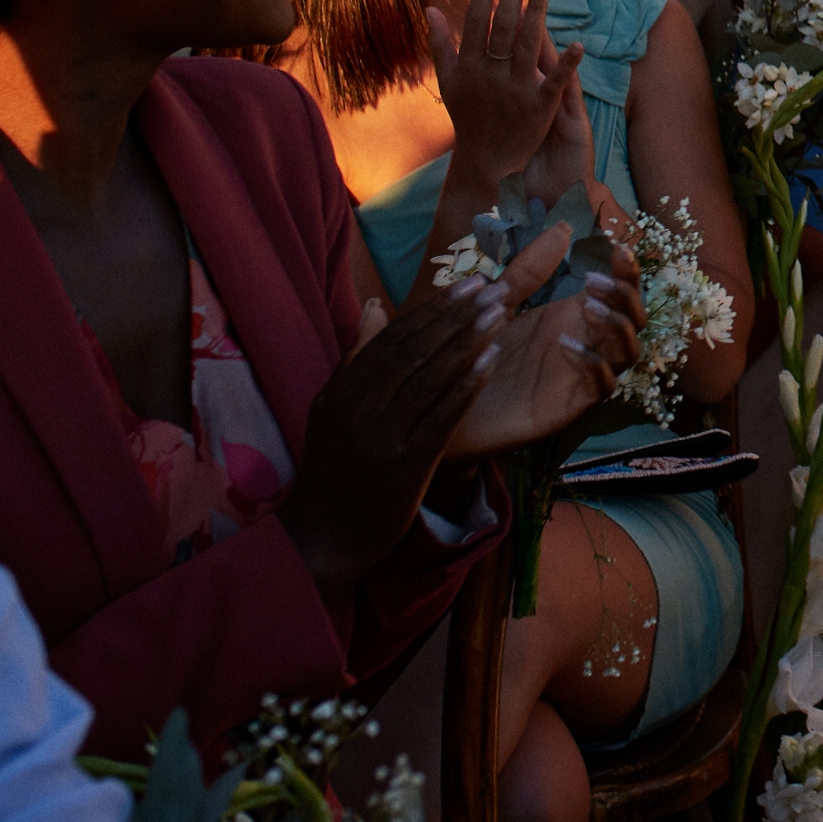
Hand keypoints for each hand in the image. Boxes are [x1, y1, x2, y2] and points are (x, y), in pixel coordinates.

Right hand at [283, 266, 518, 594]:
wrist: (322, 539)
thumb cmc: (334, 472)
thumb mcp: (331, 411)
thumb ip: (355, 360)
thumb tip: (375, 307)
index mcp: (341, 392)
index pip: (392, 339)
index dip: (432, 308)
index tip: (467, 283)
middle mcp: (357, 409)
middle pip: (414, 351)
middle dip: (456, 316)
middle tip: (492, 288)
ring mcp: (380, 439)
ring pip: (430, 378)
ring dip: (468, 341)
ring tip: (500, 313)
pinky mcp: (404, 468)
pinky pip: (441, 418)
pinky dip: (467, 386)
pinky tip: (491, 360)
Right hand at [423, 0, 579, 189]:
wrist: (484, 161)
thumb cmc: (467, 115)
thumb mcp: (448, 81)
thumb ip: (441, 44)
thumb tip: (431, 7)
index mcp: (469, 66)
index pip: (477, 22)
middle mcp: (490, 75)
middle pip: (503, 28)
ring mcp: (515, 90)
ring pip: (527, 46)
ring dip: (536, 15)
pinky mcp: (539, 108)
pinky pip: (554, 81)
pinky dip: (567, 63)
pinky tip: (579, 44)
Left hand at [453, 205, 645, 454]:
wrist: (451, 405)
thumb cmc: (476, 353)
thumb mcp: (499, 304)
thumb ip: (528, 272)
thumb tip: (562, 227)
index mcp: (575, 315)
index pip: (619, 289)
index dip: (626, 269)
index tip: (616, 246)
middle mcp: (588, 342)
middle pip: (633, 317)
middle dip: (623, 294)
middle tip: (593, 281)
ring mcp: (584, 374)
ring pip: (627, 351)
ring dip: (616, 326)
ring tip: (588, 307)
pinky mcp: (573, 404)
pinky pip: (602, 386)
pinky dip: (594, 364)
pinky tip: (567, 346)